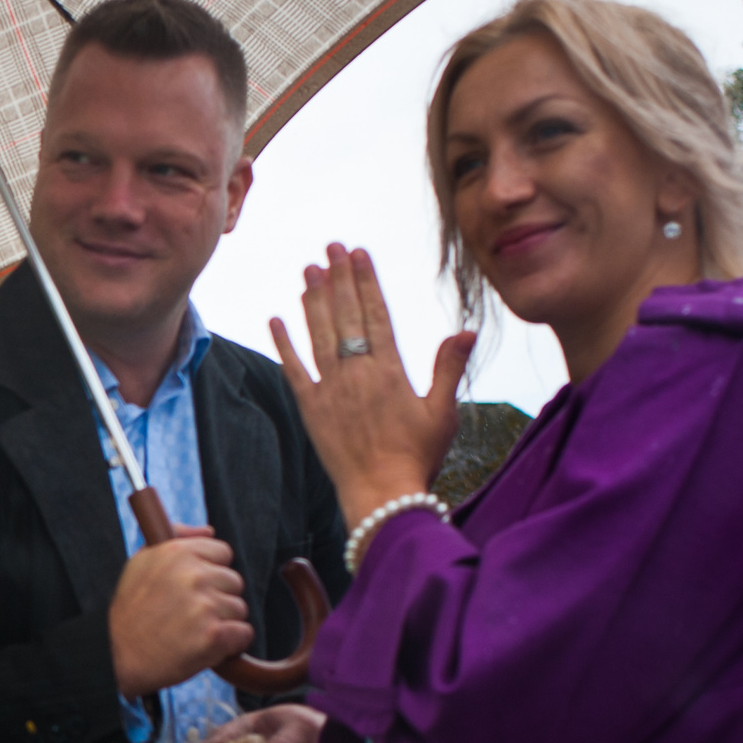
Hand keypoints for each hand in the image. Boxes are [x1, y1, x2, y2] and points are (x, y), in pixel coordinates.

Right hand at [110, 524, 251, 698]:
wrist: (117, 658)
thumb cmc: (131, 613)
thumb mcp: (141, 564)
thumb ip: (176, 539)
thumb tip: (209, 531)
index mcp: (177, 553)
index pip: (223, 552)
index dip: (212, 571)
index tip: (196, 588)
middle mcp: (192, 575)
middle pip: (234, 581)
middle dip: (218, 598)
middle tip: (191, 614)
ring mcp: (204, 606)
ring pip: (239, 608)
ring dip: (223, 623)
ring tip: (193, 631)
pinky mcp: (214, 636)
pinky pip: (244, 633)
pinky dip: (231, 644)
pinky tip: (205, 646)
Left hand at [270, 244, 472, 526]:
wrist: (381, 496)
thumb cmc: (417, 457)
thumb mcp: (442, 411)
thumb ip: (448, 367)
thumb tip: (466, 330)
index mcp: (390, 370)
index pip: (376, 313)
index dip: (366, 280)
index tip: (359, 253)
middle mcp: (357, 373)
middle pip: (346, 315)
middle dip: (338, 278)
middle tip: (330, 247)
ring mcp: (331, 390)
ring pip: (319, 335)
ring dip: (313, 301)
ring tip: (308, 270)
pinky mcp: (311, 409)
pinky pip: (294, 370)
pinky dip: (284, 345)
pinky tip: (276, 320)